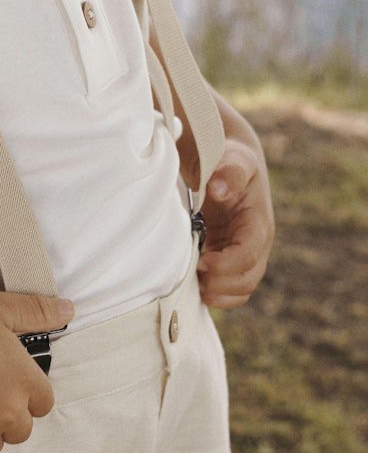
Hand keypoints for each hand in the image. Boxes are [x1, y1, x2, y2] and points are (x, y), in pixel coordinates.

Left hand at [197, 137, 274, 308]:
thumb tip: (219, 190)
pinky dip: (214, 291)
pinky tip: (193, 283)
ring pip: (240, 288)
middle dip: (221, 285)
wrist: (229, 161)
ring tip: (193, 284)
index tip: (201, 262)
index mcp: (258, 223)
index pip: (249, 255)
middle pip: (247, 279)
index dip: (227, 265)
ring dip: (218, 293)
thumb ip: (229, 172)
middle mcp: (256, 243)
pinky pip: (228, 285)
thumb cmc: (231, 159)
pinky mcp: (229, 255)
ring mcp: (243, 252)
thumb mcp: (234, 160)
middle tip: (193, 277)